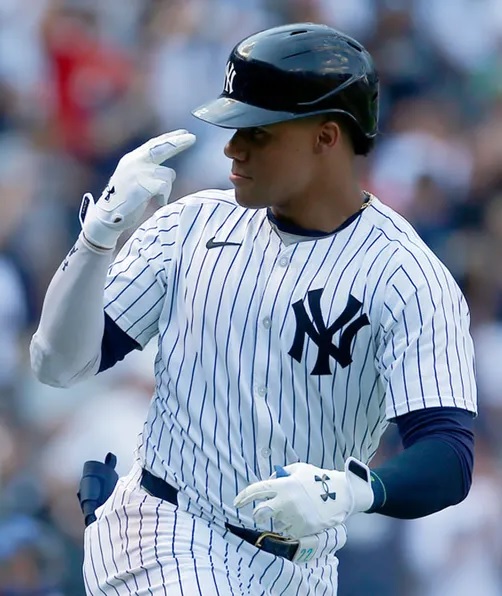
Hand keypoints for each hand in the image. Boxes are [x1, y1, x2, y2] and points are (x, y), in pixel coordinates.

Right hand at [79, 129, 195, 249]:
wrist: (106, 217)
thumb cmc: (123, 202)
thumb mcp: (133, 180)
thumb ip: (147, 171)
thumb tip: (167, 171)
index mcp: (132, 159)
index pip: (154, 144)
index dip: (170, 138)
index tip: (184, 133)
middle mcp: (134, 161)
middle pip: (162, 147)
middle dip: (178, 142)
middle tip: (193, 138)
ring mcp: (138, 172)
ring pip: (168, 174)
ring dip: (167, 188)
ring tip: (157, 198)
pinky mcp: (142, 184)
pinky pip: (164, 186)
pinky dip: (164, 196)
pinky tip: (158, 202)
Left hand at [234, 458, 373, 538]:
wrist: (341, 494)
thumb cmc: (318, 479)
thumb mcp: (299, 469)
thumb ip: (281, 474)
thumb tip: (268, 482)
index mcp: (283, 485)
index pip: (257, 490)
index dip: (244, 496)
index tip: (236, 502)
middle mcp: (286, 502)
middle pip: (260, 513)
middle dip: (258, 514)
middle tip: (261, 513)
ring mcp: (294, 517)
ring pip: (276, 523)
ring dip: (281, 518)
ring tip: (296, 509)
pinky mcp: (302, 530)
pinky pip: (288, 530)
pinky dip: (292, 525)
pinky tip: (302, 517)